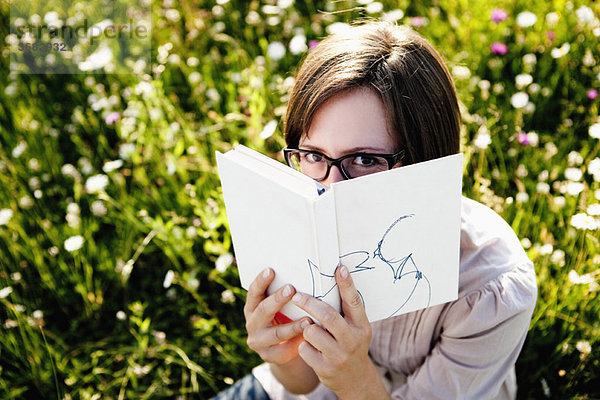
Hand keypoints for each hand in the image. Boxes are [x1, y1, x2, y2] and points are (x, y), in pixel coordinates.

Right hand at [244, 268, 312, 364]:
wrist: (283, 350)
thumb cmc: (285, 318)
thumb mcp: (280, 307)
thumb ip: (284, 294)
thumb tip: (301, 273)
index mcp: (252, 307)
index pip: (254, 292)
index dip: (261, 281)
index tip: (271, 270)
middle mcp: (252, 323)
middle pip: (263, 310)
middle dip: (277, 299)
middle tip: (291, 289)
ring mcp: (259, 341)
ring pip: (276, 333)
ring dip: (292, 327)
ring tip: (308, 320)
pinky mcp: (269, 356)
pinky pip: (283, 350)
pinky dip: (296, 343)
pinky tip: (307, 338)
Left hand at [292, 265, 388, 399]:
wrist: (354, 380)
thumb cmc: (350, 344)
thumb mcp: (355, 328)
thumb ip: (345, 311)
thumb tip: (332, 280)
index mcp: (361, 326)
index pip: (354, 302)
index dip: (346, 284)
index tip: (339, 268)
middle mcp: (352, 340)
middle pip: (328, 316)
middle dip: (309, 303)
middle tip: (296, 295)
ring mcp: (339, 356)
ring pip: (311, 332)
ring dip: (306, 328)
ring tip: (311, 331)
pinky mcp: (325, 369)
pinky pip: (304, 349)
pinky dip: (303, 346)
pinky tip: (311, 349)